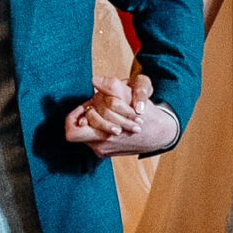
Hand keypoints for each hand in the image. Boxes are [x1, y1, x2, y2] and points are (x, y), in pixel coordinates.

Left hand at [63, 73, 180, 160]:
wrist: (159, 133)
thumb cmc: (145, 113)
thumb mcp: (132, 94)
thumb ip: (112, 86)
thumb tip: (95, 80)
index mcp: (103, 134)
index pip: (73, 128)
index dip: (76, 114)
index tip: (88, 104)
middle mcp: (100, 145)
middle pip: (77, 130)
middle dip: (87, 114)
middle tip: (97, 105)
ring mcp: (102, 150)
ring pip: (85, 133)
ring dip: (94, 120)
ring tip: (107, 111)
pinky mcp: (105, 152)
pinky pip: (93, 138)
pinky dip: (99, 127)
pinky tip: (112, 119)